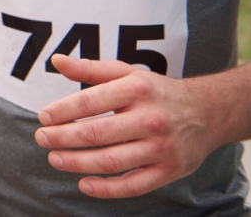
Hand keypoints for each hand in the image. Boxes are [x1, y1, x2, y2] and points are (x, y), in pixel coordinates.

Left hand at [35, 55, 214, 197]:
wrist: (208, 112)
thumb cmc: (156, 92)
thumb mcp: (126, 73)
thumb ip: (90, 69)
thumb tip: (55, 60)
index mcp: (137, 90)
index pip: (90, 101)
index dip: (62, 111)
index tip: (43, 117)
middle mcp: (150, 119)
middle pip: (96, 133)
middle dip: (63, 138)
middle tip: (41, 139)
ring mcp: (161, 147)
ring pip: (111, 161)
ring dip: (77, 163)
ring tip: (54, 159)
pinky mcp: (169, 171)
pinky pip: (134, 185)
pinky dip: (107, 189)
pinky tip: (84, 183)